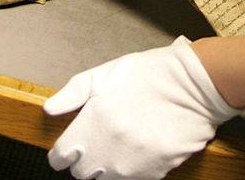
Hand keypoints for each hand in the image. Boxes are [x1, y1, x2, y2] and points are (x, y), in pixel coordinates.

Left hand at [45, 37, 238, 179]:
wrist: (196, 86)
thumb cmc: (150, 75)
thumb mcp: (105, 74)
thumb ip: (72, 93)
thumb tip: (49, 110)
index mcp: (91, 125)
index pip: (60, 157)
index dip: (63, 151)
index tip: (69, 145)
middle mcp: (107, 151)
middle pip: (81, 173)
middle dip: (84, 159)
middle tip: (97, 139)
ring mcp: (131, 166)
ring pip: (105, 179)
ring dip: (107, 165)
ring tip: (120, 141)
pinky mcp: (154, 174)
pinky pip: (132, 179)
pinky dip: (131, 168)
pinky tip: (139, 146)